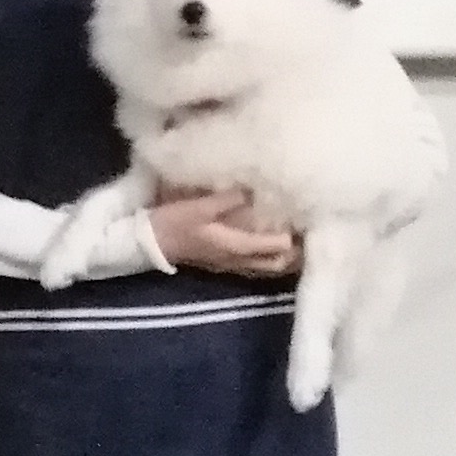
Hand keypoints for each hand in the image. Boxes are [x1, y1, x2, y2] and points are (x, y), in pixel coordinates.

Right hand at [155, 186, 298, 275]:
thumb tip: (251, 189)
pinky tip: (271, 243)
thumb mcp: (197, 207)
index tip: (306, 217)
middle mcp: (238, 260)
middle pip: (279, 263)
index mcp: (235, 246)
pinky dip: (269, 257)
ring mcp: (232, 265)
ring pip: (269, 266)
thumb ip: (226, 199)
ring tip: (296, 237)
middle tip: (306, 229)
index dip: (293, 235)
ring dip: (284, 256)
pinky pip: (256, 265)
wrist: (149, 243)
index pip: (276, 246)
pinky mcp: (224, 263)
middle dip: (296, 250)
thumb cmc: (173, 224)